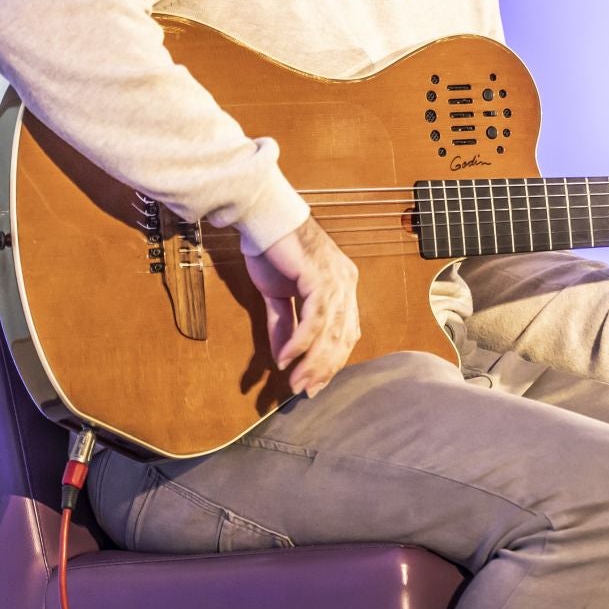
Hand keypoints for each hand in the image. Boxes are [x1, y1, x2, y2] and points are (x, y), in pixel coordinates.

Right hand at [243, 215, 359, 397]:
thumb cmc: (272, 250)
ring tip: (294, 383)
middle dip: (323, 369)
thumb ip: (283, 324)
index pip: (346, 333)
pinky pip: (314, 318)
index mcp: (342, 286)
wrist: (262, 217)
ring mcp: (336, 279)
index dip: (332, 362)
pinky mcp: (320, 276)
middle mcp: (346, 283)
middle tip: (305, 391)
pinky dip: (300, 342)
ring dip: (311, 362)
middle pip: (342, 338)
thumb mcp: (278, 294)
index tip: (314, 385)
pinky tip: (286, 358)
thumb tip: (283, 357)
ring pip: (331, 332)